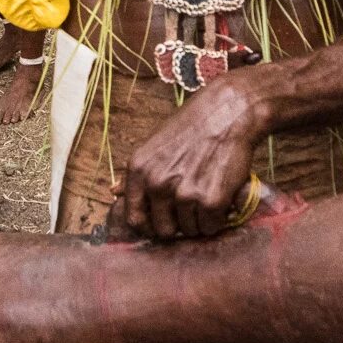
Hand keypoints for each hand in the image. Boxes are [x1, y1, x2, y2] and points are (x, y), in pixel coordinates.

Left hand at [112, 78, 264, 240]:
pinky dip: (218, 218)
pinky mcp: (211, 201)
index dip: (149, 226)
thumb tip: (114, 192)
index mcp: (139, 170)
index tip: (161, 222)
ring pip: (189, 230)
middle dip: (177, 224)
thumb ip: (135, 173)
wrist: (228, 112)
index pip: (134, 219)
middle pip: (163, 230)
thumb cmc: (192, 126)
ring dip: (199, 220)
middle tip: (190, 208)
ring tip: (207, 195)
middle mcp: (157, 183)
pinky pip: (211, 226)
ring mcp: (184, 194)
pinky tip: (220, 197)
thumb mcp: (154, 144)